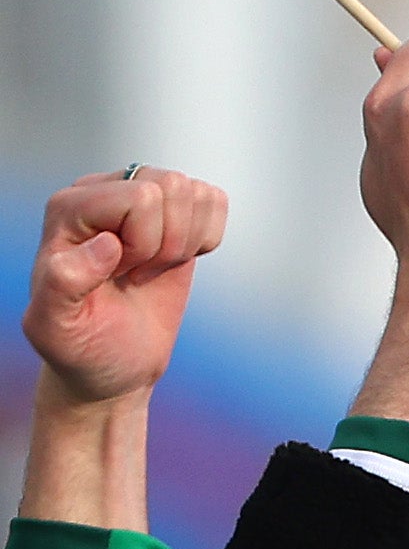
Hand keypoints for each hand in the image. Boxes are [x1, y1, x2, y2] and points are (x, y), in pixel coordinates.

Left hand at [28, 168, 223, 406]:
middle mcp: (102, 193)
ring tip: (152, 268)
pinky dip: (206, 238)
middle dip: (167, 242)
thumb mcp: (54, 325)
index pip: (140, 197)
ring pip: (195, 192)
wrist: (113, 362)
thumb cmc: (80, 344)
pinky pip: (213, 201)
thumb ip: (63, 281)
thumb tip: (107, 243)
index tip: (116, 275)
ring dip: (185, 241)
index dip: (143, 244)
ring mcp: (140, 202)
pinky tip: (174, 261)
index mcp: (69, 209)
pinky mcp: (175, 215)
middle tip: (137, 272)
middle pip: (172, 186)